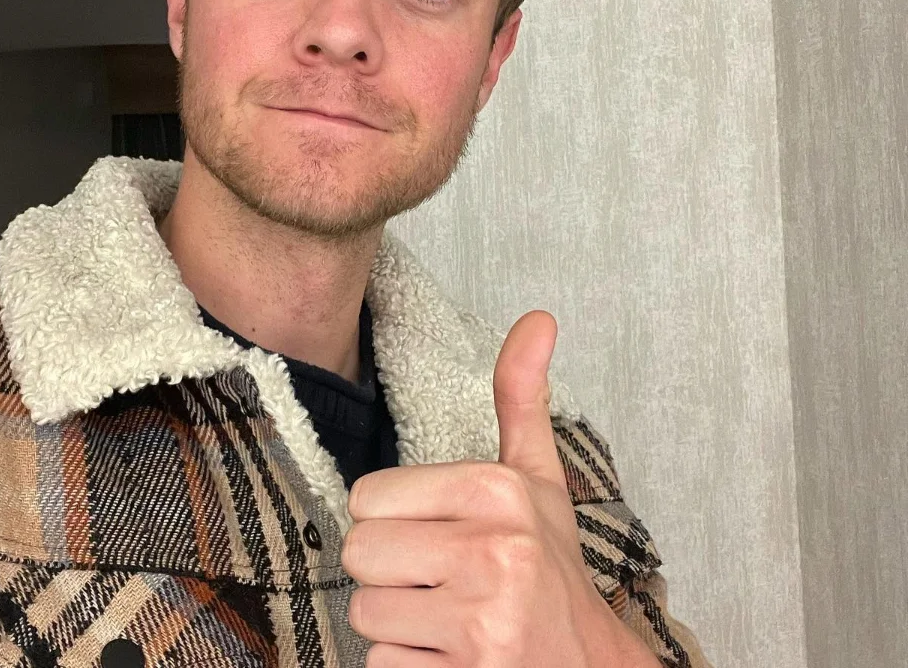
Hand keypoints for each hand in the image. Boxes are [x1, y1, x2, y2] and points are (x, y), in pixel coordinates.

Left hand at [342, 310, 658, 666]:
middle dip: (389, 572)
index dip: (392, 520)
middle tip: (437, 580)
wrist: (590, 666)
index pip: (367, 497)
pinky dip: (407, 666)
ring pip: (366, 613)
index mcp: (497, 491)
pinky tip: (451, 657)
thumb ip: (520, 396)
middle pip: (359, 553)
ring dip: (397, 624)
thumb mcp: (536, 477)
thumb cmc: (549, 566)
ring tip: (447, 618)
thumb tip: (538, 317)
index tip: (434, 534)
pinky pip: (381, 667)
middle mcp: (494, 552)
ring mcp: (484, 623)